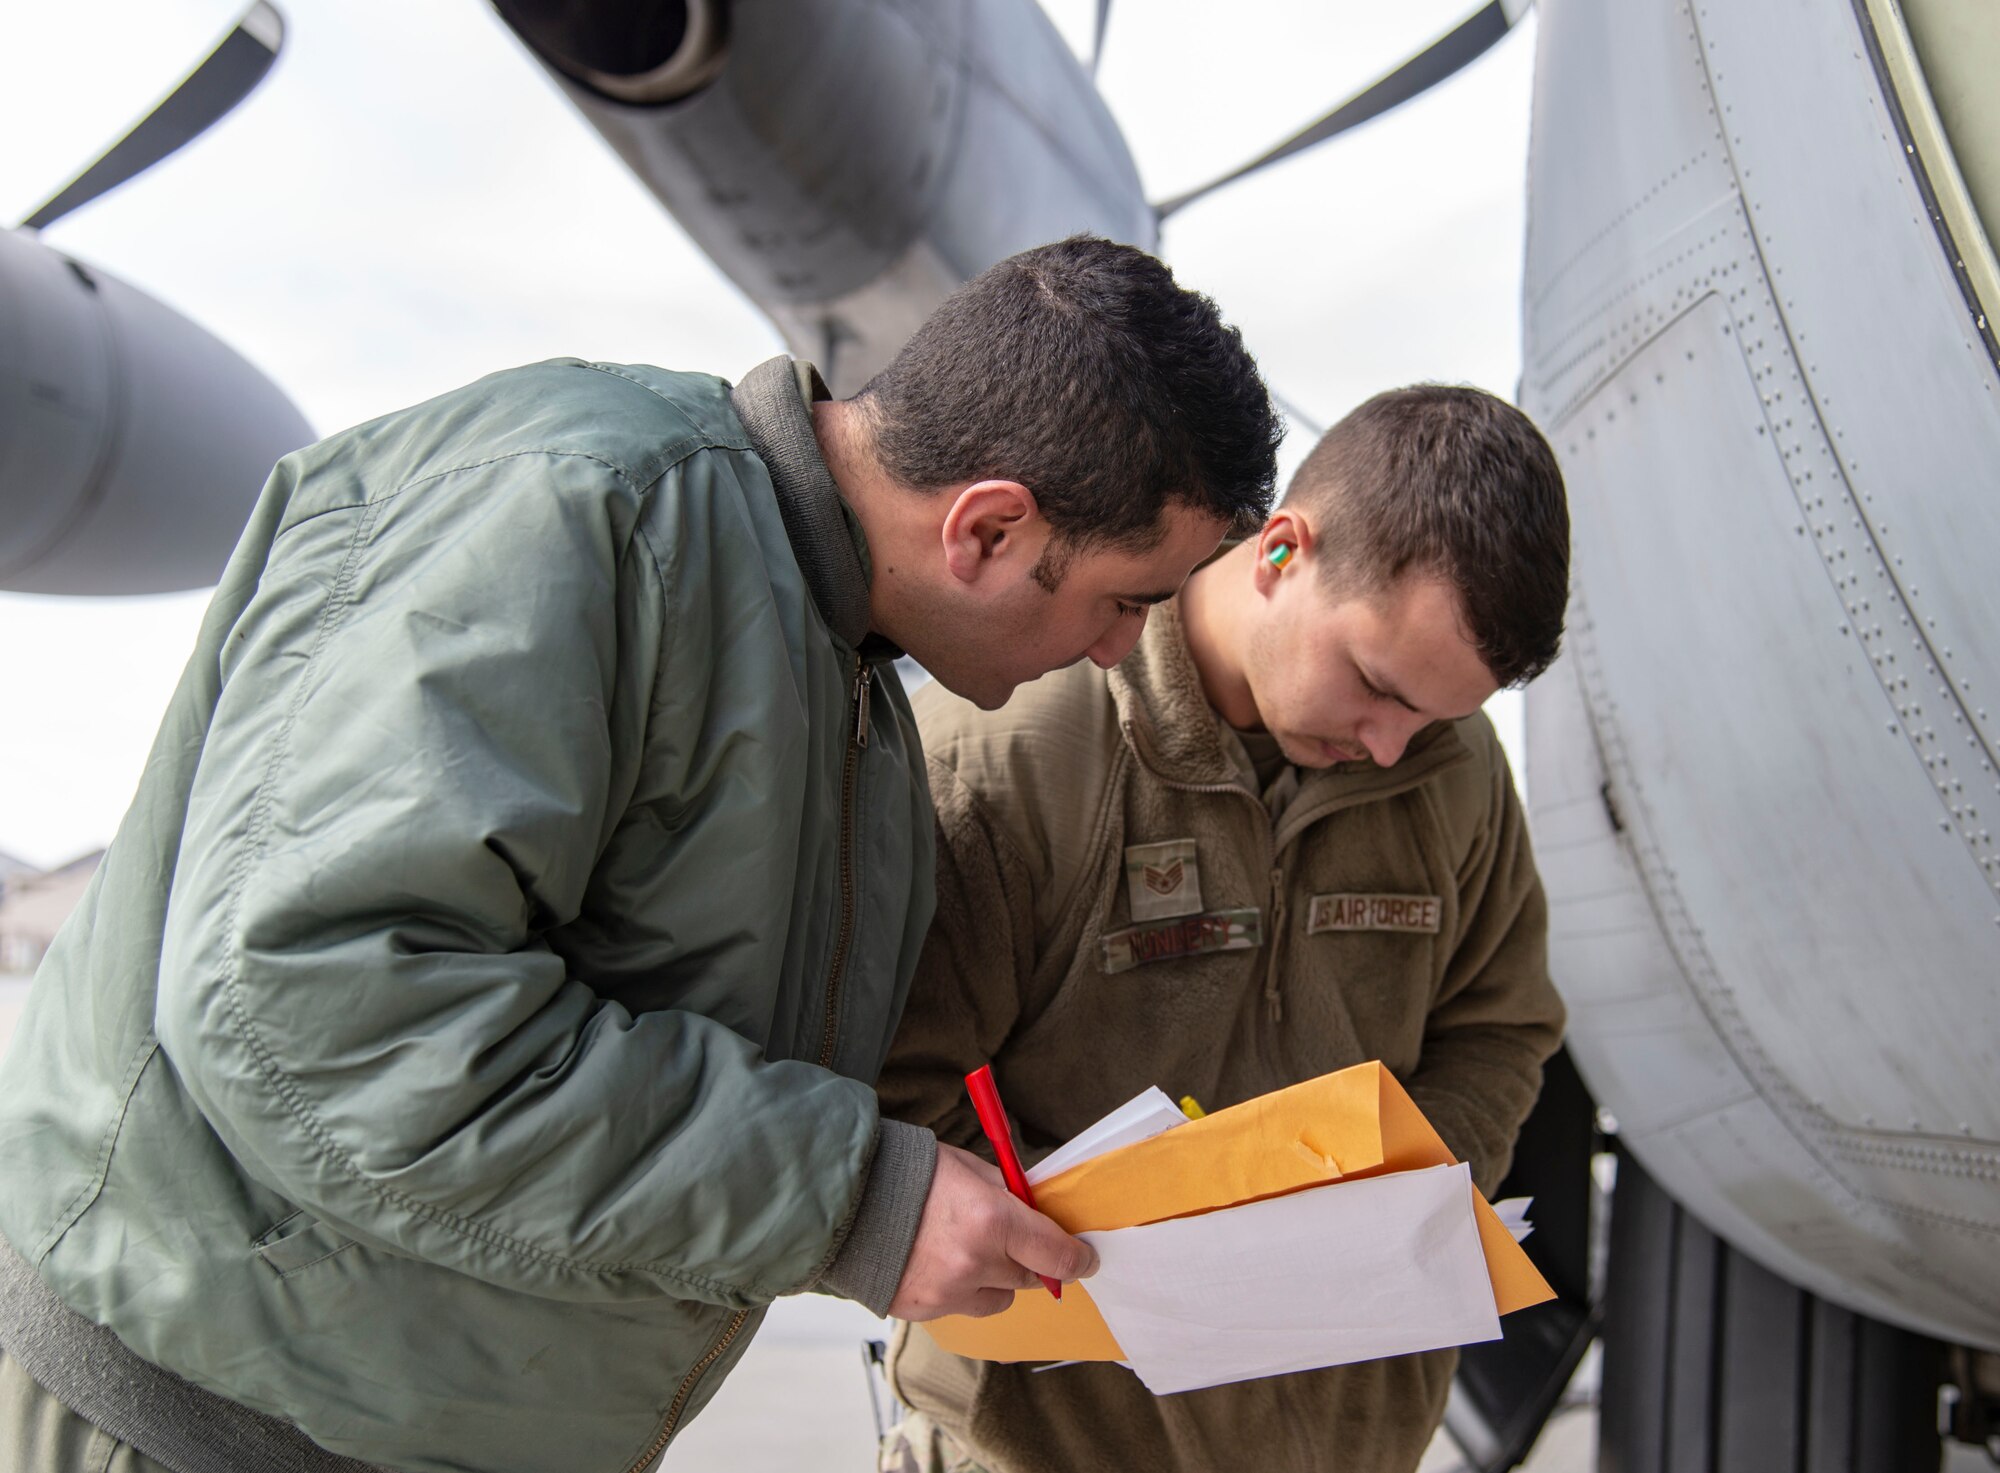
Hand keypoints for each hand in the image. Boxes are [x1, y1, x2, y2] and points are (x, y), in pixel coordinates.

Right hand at [886, 1142, 1098, 1320]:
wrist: (844, 1200)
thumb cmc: (906, 1173)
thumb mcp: (968, 1168)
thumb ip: (1006, 1193)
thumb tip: (1035, 1210)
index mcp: (993, 1221)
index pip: (1058, 1256)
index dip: (1078, 1259)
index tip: (1085, 1259)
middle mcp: (976, 1264)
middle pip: (1032, 1279)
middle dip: (1031, 1262)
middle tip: (1017, 1242)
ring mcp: (949, 1293)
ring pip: (998, 1299)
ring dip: (994, 1279)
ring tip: (963, 1249)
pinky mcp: (925, 1311)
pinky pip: (961, 1307)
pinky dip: (958, 1289)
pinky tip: (935, 1261)